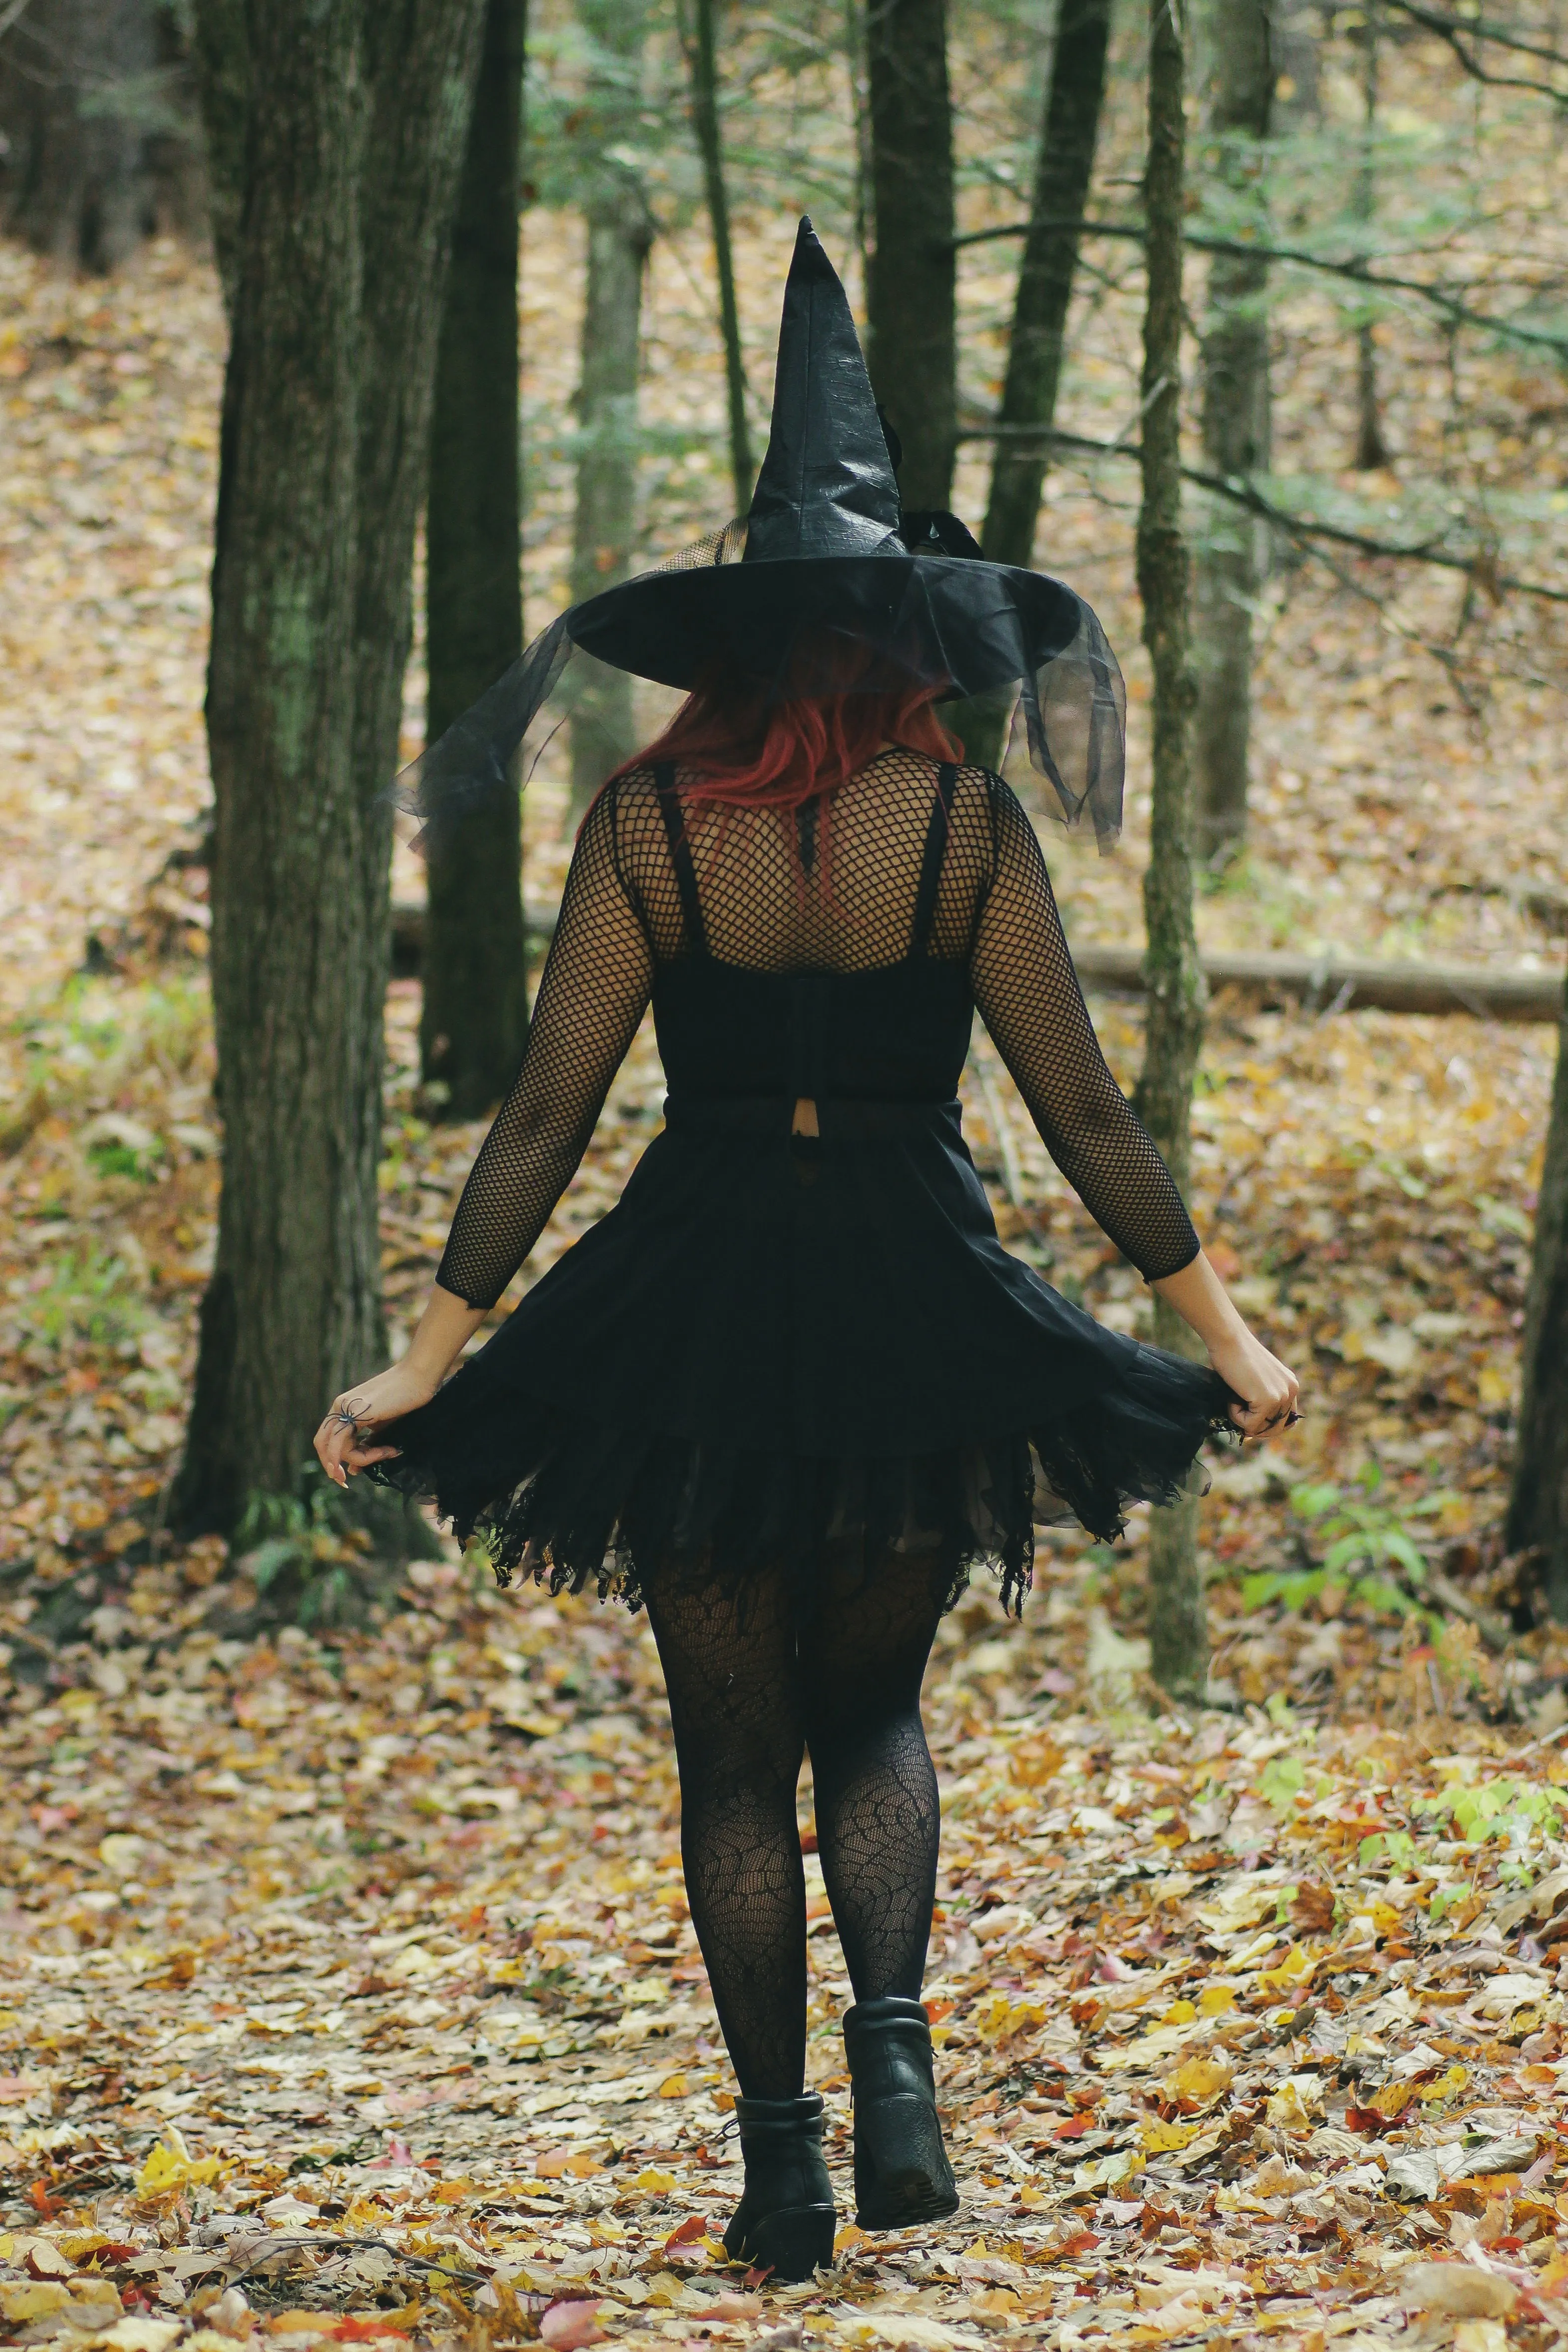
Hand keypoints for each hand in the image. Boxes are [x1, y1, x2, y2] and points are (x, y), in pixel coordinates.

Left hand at [314, 1361, 438, 1486]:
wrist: (418, 1377)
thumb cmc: (405, 1399)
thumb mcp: (381, 1427)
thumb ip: (367, 1446)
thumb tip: (351, 1471)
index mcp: (343, 1407)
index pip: (326, 1439)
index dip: (333, 1459)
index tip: (350, 1473)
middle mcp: (339, 1407)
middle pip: (321, 1444)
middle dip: (331, 1466)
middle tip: (344, 1480)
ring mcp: (345, 1408)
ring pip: (335, 1448)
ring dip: (360, 1460)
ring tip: (387, 1453)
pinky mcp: (355, 1413)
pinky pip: (342, 1444)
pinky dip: (358, 1457)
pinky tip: (381, 1455)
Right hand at [1205, 1323, 1300, 1445]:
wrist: (1229, 1339)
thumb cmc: (1233, 1356)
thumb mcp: (1255, 1380)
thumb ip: (1260, 1400)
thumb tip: (1251, 1432)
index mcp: (1290, 1385)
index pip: (1286, 1420)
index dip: (1266, 1426)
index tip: (1248, 1422)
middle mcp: (1291, 1390)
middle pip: (1276, 1429)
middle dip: (1255, 1428)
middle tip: (1237, 1415)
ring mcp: (1281, 1396)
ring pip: (1261, 1428)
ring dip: (1243, 1420)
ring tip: (1233, 1400)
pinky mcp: (1268, 1400)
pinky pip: (1250, 1424)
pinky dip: (1235, 1415)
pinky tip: (1231, 1397)